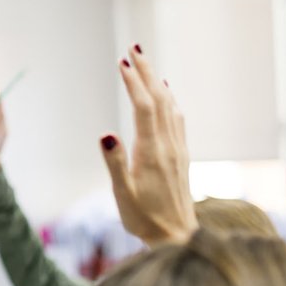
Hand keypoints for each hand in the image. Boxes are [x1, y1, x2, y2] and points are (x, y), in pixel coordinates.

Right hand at [99, 46, 196, 246]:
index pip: (144, 108)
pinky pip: (177, 119)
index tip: (123, 62)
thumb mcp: (122, 194)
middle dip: (146, 72)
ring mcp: (177, 150)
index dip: (134, 83)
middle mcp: (168, 146)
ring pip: (170, 107)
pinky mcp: (181, 156)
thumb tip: (105, 132)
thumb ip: (114, 162)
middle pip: (159, 100)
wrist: (177, 237)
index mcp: (152, 152)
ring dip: (157, 82)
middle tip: (134, 48)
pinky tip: (166, 94)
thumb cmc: (144, 218)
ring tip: (145, 63)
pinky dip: (170, 101)